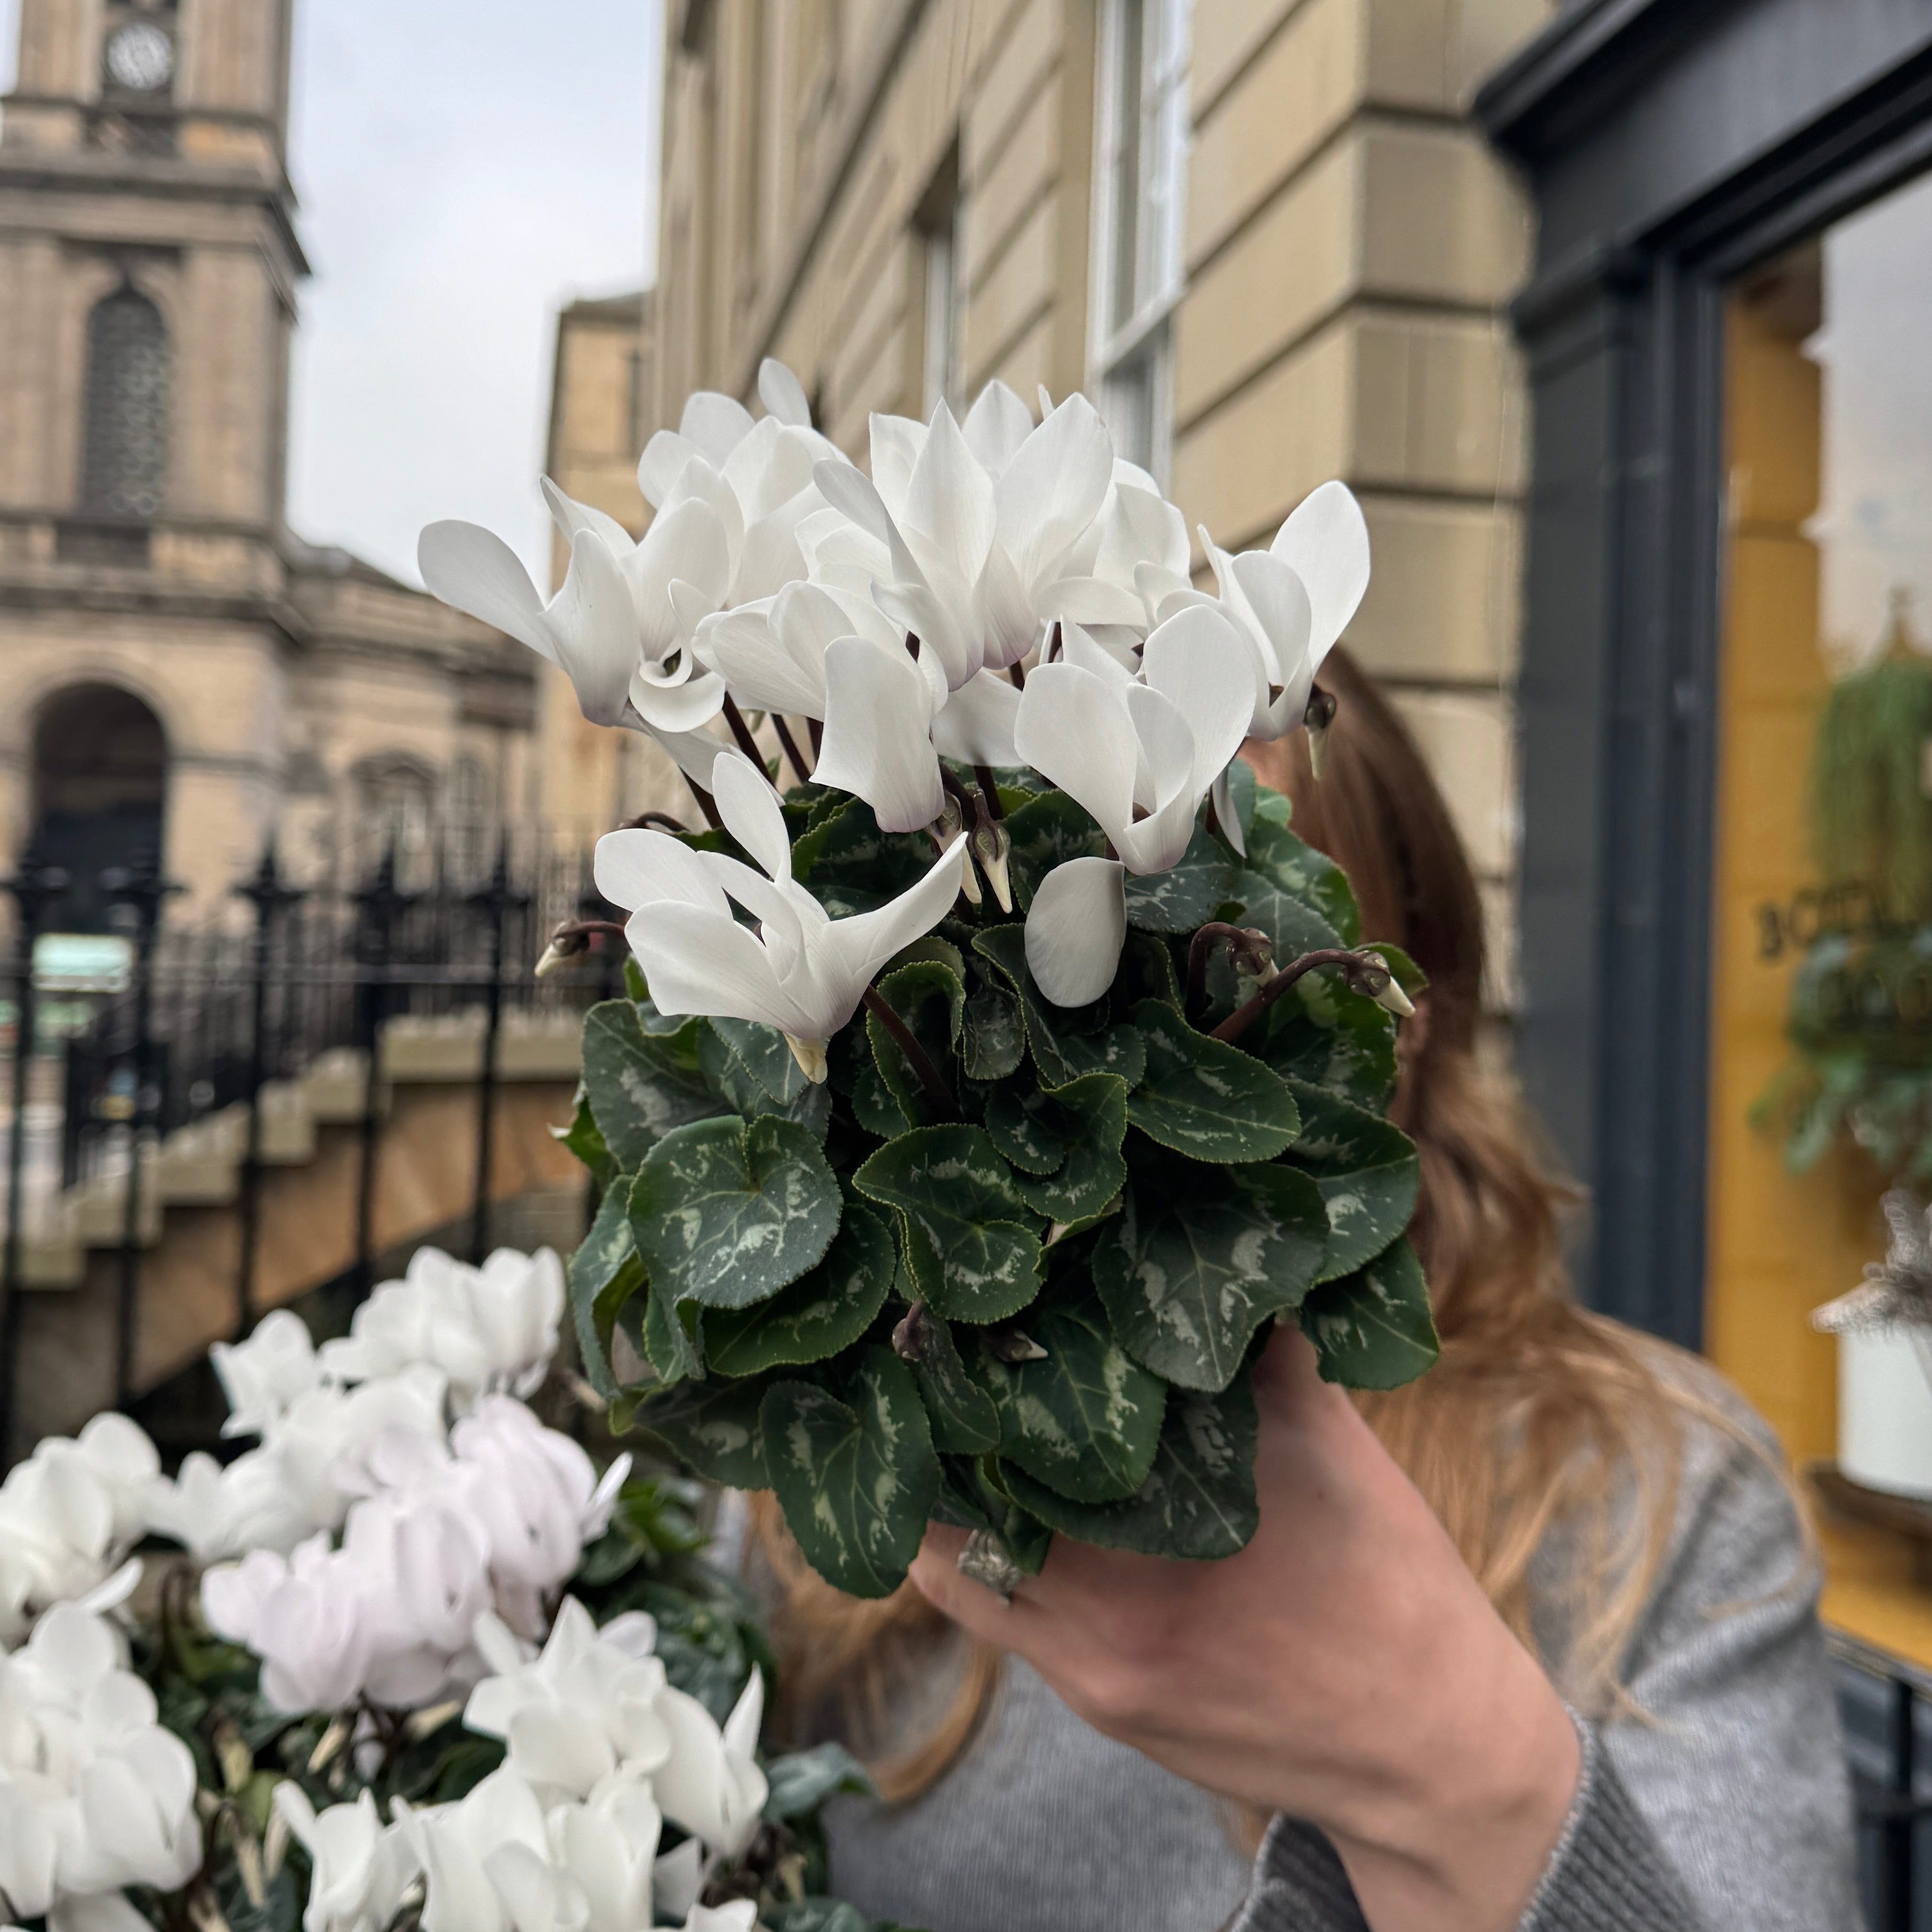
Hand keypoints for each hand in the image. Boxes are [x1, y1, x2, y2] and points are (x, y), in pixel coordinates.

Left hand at [910, 1325, 1579, 1931]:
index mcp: (1195, 1493)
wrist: (1431, 1745)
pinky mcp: (1100, 1697)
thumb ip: (1264, 1358)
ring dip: (941, 1497)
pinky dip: (968, 1561)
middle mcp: (1130, 1580)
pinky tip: (971, 1518)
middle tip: (923, 1366)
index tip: (956, 1318)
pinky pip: (998, 1617)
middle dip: (944, 1424)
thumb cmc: (1391, 1577)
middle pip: (980, 1486)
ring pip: (965, 1560)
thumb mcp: (1338, 1441)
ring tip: (929, 1435)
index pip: (1044, 1412)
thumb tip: (1222, 1268)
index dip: (984, 1361)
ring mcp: (1104, 1651)